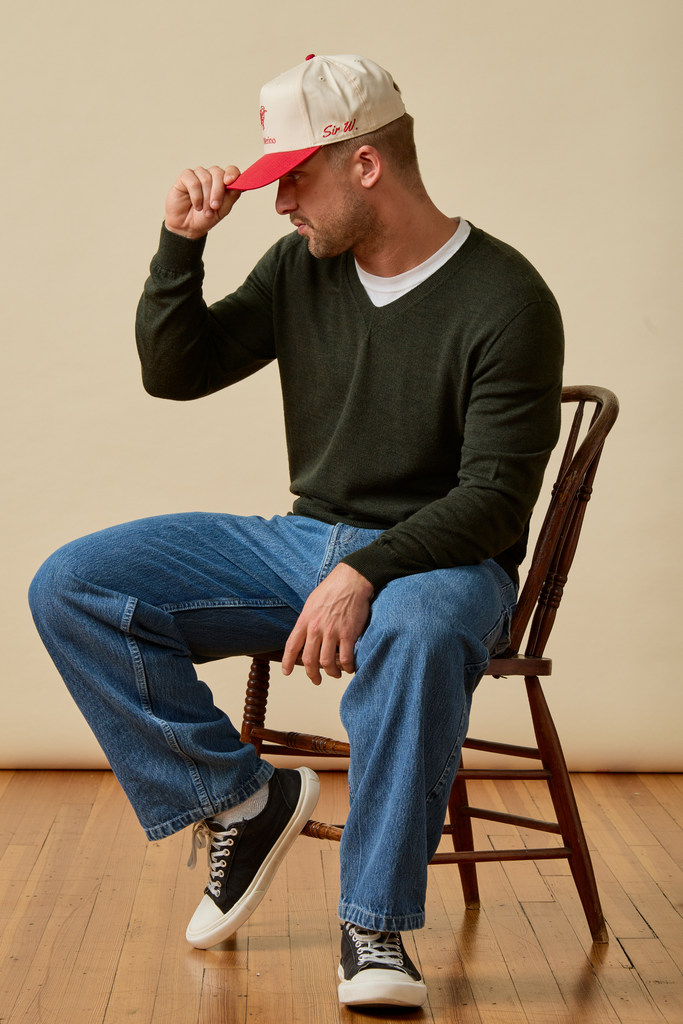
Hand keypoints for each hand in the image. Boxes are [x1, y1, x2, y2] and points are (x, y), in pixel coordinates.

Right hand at [164, 164, 241, 239]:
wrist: (188, 226)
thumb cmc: (206, 217)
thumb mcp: (223, 209)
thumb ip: (232, 196)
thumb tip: (239, 185)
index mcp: (223, 181)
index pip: (231, 170)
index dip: (232, 173)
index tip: (229, 182)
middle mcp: (211, 175)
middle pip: (218, 173)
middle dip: (218, 192)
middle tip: (215, 207)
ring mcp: (198, 174)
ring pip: (205, 179)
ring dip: (206, 198)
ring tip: (204, 210)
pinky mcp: (186, 177)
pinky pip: (193, 182)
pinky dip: (196, 196)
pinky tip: (196, 205)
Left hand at [282, 563, 374, 684]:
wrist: (351, 581)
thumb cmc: (332, 589)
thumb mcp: (312, 603)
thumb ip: (307, 620)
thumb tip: (306, 634)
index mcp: (305, 620)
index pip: (292, 645)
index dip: (287, 661)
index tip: (286, 671)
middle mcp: (316, 628)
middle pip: (309, 660)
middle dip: (312, 674)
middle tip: (316, 680)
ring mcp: (332, 632)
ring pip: (327, 663)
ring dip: (331, 673)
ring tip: (335, 674)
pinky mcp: (348, 634)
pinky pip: (346, 658)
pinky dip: (347, 667)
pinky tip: (349, 668)